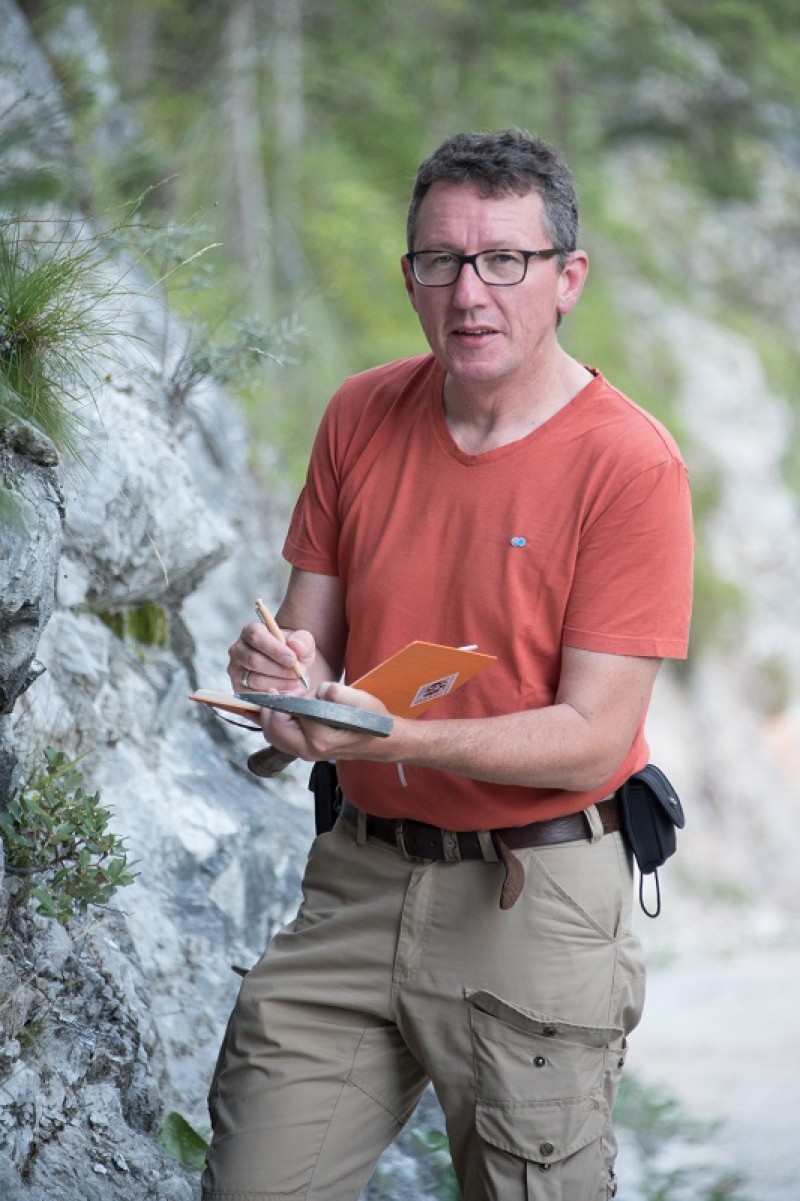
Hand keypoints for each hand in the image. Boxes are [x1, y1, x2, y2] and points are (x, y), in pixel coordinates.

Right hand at [227, 621, 314, 695]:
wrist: (290, 669)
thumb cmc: (293, 652)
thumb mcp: (303, 642)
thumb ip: (302, 641)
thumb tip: (295, 645)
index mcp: (251, 632)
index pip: (256, 637)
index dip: (275, 649)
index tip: (293, 660)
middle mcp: (238, 649)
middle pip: (254, 660)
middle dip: (279, 669)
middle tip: (297, 674)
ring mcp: (236, 670)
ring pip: (255, 679)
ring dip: (279, 683)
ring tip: (294, 681)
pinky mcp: (238, 688)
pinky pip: (254, 695)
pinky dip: (272, 695)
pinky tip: (285, 691)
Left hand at [260, 681, 396, 762]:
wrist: (382, 741)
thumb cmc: (372, 720)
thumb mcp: (360, 700)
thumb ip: (336, 693)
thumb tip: (317, 691)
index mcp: (320, 738)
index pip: (286, 717)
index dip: (287, 699)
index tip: (295, 689)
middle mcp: (310, 750)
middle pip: (273, 730)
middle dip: (274, 708)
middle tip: (287, 693)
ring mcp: (307, 754)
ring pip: (274, 736)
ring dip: (275, 717)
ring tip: (289, 702)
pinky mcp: (307, 752)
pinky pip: (281, 740)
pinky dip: (278, 725)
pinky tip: (288, 712)